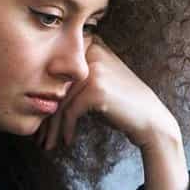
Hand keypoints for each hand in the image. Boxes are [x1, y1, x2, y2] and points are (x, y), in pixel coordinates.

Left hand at [34, 37, 176, 151]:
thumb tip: (37, 92)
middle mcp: (92, 52)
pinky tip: (66, 140)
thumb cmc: (120, 105)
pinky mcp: (96, 88)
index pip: (56, 71)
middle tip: (39, 136)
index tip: (40, 121)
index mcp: (90, 45)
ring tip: (48, 144)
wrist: (151, 120)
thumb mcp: (96, 84)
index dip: (45, 97)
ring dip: (53, 127)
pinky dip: (66, 129)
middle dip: (46, 115)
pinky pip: (70, 111)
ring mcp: (95, 69)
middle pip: (57, 86)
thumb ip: (71, 80)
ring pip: (61, 101)